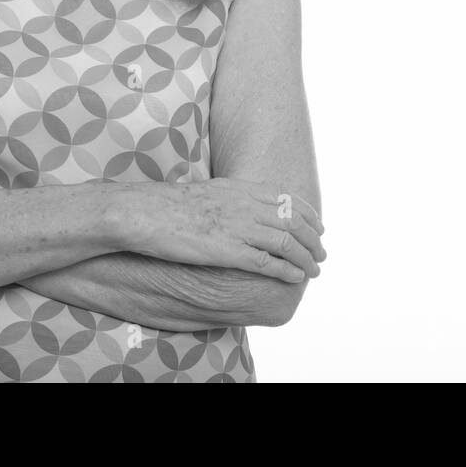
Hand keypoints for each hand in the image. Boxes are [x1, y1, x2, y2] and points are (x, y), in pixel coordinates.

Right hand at [118, 177, 326, 283]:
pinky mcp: (228, 250)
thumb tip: (239, 209)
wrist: (142, 213)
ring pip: (287, 242)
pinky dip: (287, 270)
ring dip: (307, 257)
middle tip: (322, 253)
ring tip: (315, 270)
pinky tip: (295, 277)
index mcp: (240, 188)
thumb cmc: (166, 206)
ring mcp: (238, 227)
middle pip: (294, 221)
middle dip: (314, 239)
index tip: (319, 226)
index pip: (288, 200)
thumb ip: (229, 200)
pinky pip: (268, 262)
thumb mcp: (206, 193)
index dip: (309, 215)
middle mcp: (245, 204)